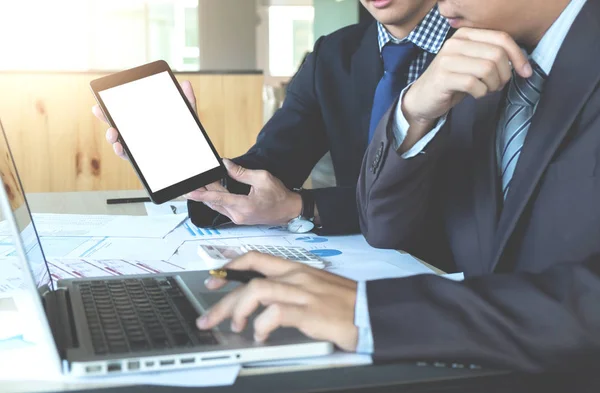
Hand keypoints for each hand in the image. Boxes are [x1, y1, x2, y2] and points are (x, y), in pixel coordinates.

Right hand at [91, 80, 197, 158]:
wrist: (195, 161)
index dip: (113, 105)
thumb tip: (186, 83)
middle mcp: (139, 134)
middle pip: (118, 124)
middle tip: (98, 110)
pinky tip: (120, 146)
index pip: (127, 111)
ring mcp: (139, 147)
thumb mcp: (189, 118)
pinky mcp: (142, 160)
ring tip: (113, 132)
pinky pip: (128, 156)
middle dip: (106, 117)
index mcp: (146, 121)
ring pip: (119, 141)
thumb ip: (187, 102)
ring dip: (111, 137)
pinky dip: (122, 152)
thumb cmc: (188, 137)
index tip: (103, 98)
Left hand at [184, 159, 301, 225]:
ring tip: (200, 185)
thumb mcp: (262, 178)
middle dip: (203, 191)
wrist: (289, 210)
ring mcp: (238, 218)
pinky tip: (212, 192)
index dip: (202, 194)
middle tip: (194, 181)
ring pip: (218, 206)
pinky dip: (216, 200)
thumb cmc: (279, 196)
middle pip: (215, 201)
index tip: (190, 192)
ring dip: (209, 195)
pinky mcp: (239, 218)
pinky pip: (223, 208)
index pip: (217, 198)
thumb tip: (226, 165)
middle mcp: (238, 215)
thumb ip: (241, 173)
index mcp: (244, 206)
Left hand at [196, 252, 358, 350]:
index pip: (256, 258)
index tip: (213, 279)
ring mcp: (302, 293)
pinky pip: (275, 314)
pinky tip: (261, 335)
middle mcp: (296, 276)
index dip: (230, 267)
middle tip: (209, 316)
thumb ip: (290, 288)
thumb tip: (263, 300)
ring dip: (238, 311)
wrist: (371, 311)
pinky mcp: (309, 312)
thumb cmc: (345, 303)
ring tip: (236, 327)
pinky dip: (262, 325)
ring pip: (256, 292)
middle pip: (249, 279)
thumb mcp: (315, 287)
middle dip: (223, 299)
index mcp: (296, 268)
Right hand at [401, 28, 531, 147]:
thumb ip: (491, 55)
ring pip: (487, 69)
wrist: (423, 98)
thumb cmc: (452, 81)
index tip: (525, 73)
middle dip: (505, 74)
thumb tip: (521, 62)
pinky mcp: (442, 77)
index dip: (518, 56)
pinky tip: (476, 94)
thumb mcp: (473, 63)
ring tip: (487, 90)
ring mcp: (447, 59)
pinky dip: (481, 93)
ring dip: (493, 85)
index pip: (501, 38)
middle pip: (497, 54)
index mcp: (465, 34)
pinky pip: (474, 84)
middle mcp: (455, 43)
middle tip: (499, 85)